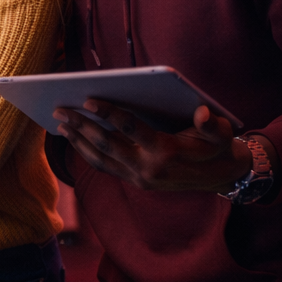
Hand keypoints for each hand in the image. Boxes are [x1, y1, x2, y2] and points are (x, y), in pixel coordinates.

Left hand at [54, 101, 252, 192]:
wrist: (222, 176)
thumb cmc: (218, 146)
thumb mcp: (222, 133)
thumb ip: (213, 124)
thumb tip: (202, 114)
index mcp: (166, 151)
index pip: (130, 129)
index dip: (108, 113)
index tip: (88, 100)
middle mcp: (149, 168)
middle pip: (106, 145)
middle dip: (81, 126)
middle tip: (59, 109)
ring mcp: (140, 178)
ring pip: (100, 159)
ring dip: (78, 141)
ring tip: (60, 124)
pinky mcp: (136, 182)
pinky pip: (105, 167)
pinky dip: (87, 152)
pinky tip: (75, 138)